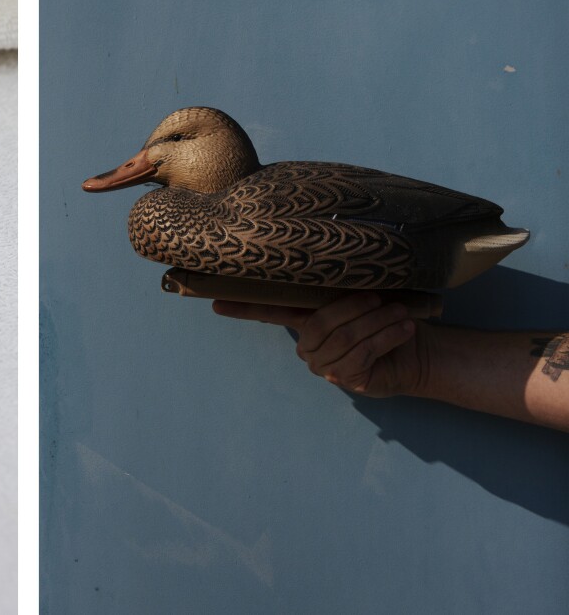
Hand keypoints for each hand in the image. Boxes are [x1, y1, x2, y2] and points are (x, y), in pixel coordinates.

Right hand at [212, 292, 428, 397]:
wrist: (419, 352)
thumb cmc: (388, 319)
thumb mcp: (365, 297)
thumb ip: (344, 283)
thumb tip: (335, 252)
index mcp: (305, 323)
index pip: (269, 313)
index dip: (243, 308)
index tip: (214, 303)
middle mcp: (309, 348)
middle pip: (321, 323)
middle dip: (354, 307)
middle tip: (382, 296)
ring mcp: (326, 367)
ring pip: (345, 338)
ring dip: (377, 321)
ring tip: (400, 310)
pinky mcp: (349, 381)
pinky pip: (363, 354)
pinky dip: (386, 338)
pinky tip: (404, 328)